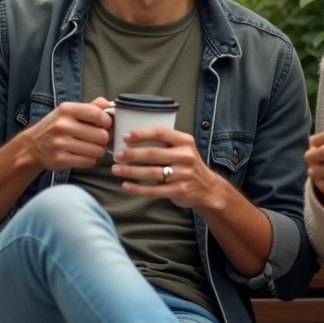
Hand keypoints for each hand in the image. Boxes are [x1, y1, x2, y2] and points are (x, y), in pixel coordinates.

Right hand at [23, 99, 112, 171]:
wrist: (32, 146)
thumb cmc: (56, 126)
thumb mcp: (70, 111)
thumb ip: (92, 106)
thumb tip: (112, 104)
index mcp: (67, 109)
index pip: (98, 114)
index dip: (108, 121)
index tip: (105, 125)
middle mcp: (63, 125)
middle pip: (102, 135)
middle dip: (104, 139)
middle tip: (98, 138)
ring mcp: (61, 144)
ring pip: (98, 151)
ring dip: (98, 150)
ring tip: (90, 147)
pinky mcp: (61, 160)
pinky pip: (89, 161)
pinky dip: (90, 159)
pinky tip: (82, 155)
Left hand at [111, 126, 227, 211]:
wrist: (207, 188)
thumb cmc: (188, 165)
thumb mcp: (183, 148)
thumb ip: (165, 142)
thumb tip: (132, 138)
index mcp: (184, 141)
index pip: (160, 132)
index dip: (141, 133)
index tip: (125, 137)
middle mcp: (185, 156)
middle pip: (153, 153)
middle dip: (131, 154)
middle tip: (117, 155)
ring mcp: (183, 174)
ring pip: (151, 172)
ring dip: (130, 171)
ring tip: (116, 169)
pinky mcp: (179, 190)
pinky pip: (154, 190)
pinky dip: (137, 188)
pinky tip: (126, 185)